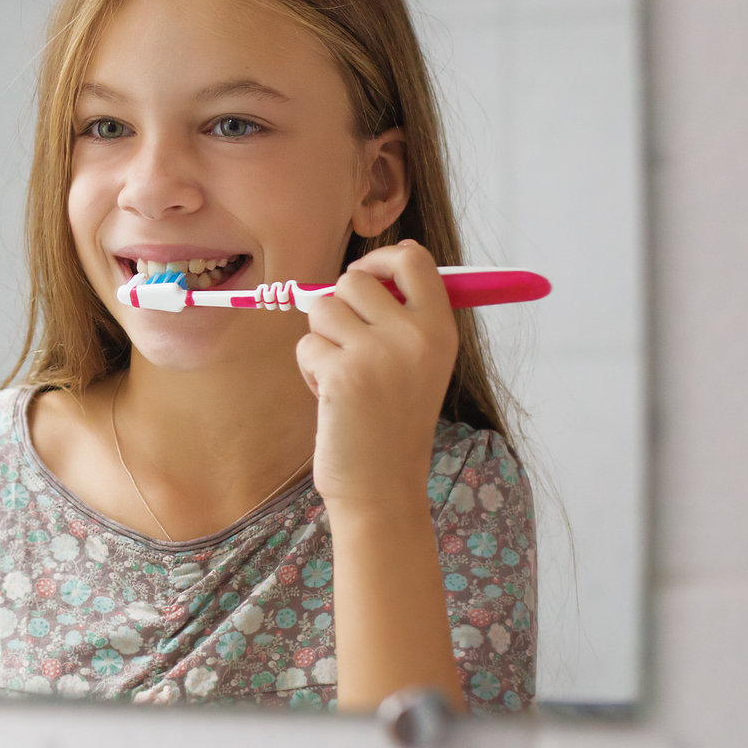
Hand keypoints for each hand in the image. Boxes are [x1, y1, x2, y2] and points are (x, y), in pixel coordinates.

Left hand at [293, 240, 463, 710]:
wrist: (382, 488)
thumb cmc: (392, 424)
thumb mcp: (418, 365)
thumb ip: (401, 318)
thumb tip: (367, 269)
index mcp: (441, 330)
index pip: (413, 259)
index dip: (381, 259)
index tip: (366, 278)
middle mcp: (414, 335)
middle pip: (355, 277)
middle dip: (337, 305)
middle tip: (346, 344)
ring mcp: (378, 353)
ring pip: (322, 307)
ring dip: (321, 338)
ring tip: (341, 376)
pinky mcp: (342, 373)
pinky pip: (307, 344)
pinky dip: (310, 369)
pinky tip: (331, 400)